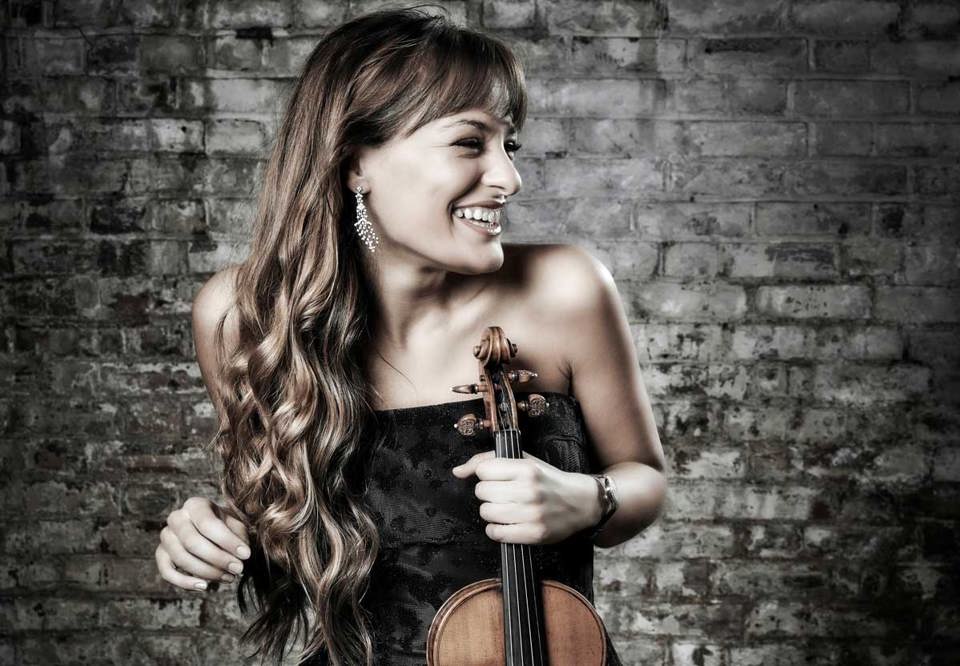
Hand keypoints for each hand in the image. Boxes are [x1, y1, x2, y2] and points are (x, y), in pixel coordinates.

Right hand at [155, 496, 250, 591]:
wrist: (212, 531)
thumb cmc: (226, 527)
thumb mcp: (236, 526)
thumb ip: (239, 537)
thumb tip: (242, 556)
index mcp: (195, 505)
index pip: (208, 523)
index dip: (227, 541)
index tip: (246, 555)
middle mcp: (176, 518)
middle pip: (192, 542)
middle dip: (218, 559)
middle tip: (238, 569)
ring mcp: (166, 536)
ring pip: (181, 558)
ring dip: (207, 572)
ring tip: (229, 577)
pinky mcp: (161, 554)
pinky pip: (167, 572)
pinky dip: (184, 582)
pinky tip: (204, 586)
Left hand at [452, 450, 598, 544]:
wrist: (581, 502)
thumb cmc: (548, 480)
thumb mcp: (524, 461)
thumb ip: (488, 461)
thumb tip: (457, 471)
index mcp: (527, 468)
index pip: (483, 470)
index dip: (486, 475)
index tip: (497, 478)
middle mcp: (529, 490)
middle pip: (482, 492)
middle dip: (488, 494)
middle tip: (503, 495)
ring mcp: (532, 514)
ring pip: (486, 512)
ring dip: (492, 512)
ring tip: (506, 509)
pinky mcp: (534, 534)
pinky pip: (496, 533)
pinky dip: (496, 530)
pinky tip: (507, 523)